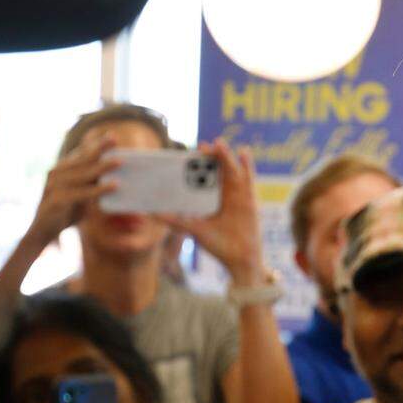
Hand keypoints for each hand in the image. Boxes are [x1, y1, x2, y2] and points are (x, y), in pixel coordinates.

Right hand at [27, 134, 120, 247]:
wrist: (42, 233)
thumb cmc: (65, 213)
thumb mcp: (82, 197)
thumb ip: (93, 186)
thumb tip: (116, 179)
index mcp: (61, 171)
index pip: (79, 154)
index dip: (94, 144)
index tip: (110, 136)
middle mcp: (56, 174)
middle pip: (81, 160)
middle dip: (98, 149)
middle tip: (114, 139)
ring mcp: (54, 186)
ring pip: (82, 174)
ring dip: (101, 167)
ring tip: (119, 162)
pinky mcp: (56, 200)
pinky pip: (81, 193)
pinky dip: (98, 189)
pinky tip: (114, 186)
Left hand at [165, 139, 264, 286]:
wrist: (239, 259)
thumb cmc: (219, 246)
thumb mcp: (195, 230)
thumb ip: (176, 221)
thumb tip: (152, 214)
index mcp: (212, 201)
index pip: (205, 179)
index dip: (199, 166)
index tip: (189, 154)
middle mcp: (226, 196)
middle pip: (218, 171)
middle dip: (211, 157)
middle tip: (202, 145)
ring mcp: (239, 197)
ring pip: (232, 172)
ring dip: (226, 157)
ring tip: (218, 143)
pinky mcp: (250, 200)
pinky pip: (249, 179)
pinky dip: (247, 165)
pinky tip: (243, 152)